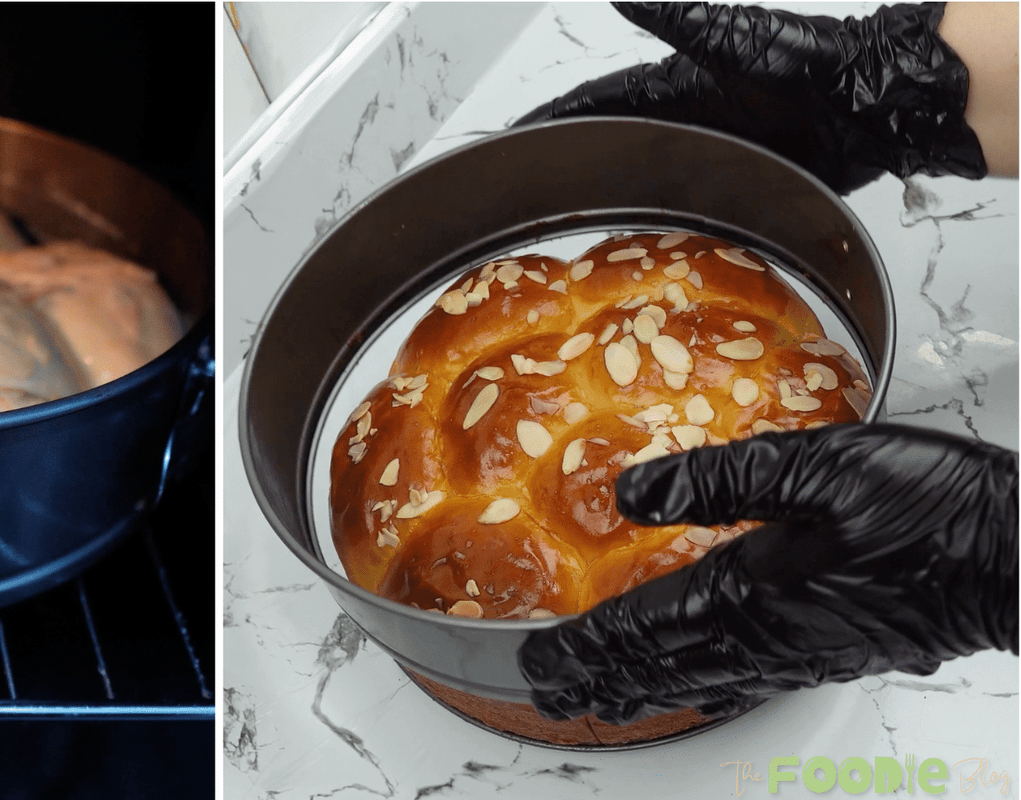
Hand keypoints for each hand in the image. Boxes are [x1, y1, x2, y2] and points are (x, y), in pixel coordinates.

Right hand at [516, 2, 987, 193]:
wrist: (870, 101)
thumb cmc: (808, 63)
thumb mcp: (732, 37)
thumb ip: (675, 19)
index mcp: (673, 85)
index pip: (594, 103)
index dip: (550, 117)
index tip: (510, 133)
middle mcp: (682, 119)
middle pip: (606, 142)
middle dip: (560, 158)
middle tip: (516, 179)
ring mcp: (705, 151)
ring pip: (637, 174)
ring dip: (600, 191)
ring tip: (558, 213)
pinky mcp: (733, 179)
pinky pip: (677, 202)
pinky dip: (648, 214)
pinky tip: (630, 234)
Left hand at [517, 423, 1016, 725]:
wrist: (1016, 557)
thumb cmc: (930, 508)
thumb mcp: (814, 467)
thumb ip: (716, 481)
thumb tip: (631, 493)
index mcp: (744, 593)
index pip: (635, 632)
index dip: (579, 648)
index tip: (535, 661)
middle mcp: (761, 637)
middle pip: (655, 670)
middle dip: (594, 681)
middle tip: (544, 693)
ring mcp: (796, 653)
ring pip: (696, 684)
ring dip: (639, 692)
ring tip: (601, 699)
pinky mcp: (829, 652)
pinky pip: (742, 684)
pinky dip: (698, 690)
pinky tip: (698, 689)